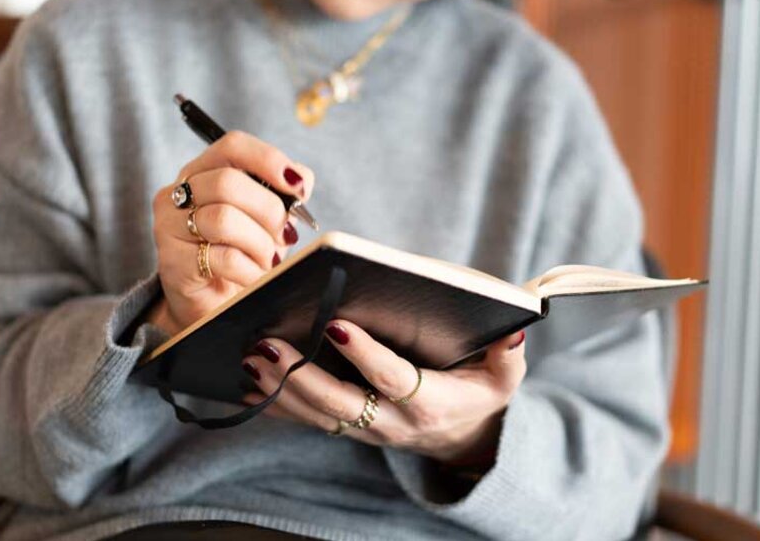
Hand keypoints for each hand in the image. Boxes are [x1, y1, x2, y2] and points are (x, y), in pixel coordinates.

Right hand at [149, 131, 314, 334]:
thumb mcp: (266, 219)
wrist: (212, 304)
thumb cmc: (241, 253)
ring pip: (223, 219)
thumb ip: (283, 194)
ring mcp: (170, 226)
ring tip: (268, 261)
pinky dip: (250, 270)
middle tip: (285, 236)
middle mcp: (180, 192)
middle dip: (268, 211)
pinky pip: (222, 258)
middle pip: (228, 183)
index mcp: (204, 170)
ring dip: (259, 244)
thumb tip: (301, 182)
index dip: (269, 160)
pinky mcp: (172, 261)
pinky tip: (254, 277)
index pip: (233, 146)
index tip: (298, 186)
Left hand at [242, 320, 526, 462]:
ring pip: (317, 416)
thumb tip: (512, 325)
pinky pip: (307, 422)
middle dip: (300, 376)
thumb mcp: (505, 375)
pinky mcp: (348, 429)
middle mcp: (393, 422)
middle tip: (266, 345)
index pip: (393, 378)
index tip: (336, 325)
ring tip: (250, 356)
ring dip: (280, 389)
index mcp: (431, 402)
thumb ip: (508, 353)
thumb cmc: (480, 390)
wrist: (462, 434)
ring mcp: (367, 430)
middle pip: (340, 404)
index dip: (365, 356)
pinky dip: (276, 405)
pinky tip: (247, 384)